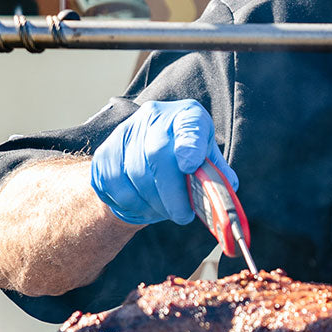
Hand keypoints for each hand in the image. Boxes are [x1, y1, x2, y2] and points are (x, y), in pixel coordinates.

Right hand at [89, 100, 235, 225]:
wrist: (144, 153)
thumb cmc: (185, 159)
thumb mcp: (206, 160)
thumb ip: (216, 176)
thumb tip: (226, 194)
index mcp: (187, 115)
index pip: (189, 126)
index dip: (189, 145)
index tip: (190, 166)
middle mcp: (154, 117)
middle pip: (157, 154)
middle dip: (171, 192)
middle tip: (182, 216)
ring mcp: (125, 133)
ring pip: (135, 173)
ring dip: (153, 202)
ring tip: (165, 211)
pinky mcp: (105, 153)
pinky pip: (115, 185)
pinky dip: (132, 203)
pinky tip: (145, 206)